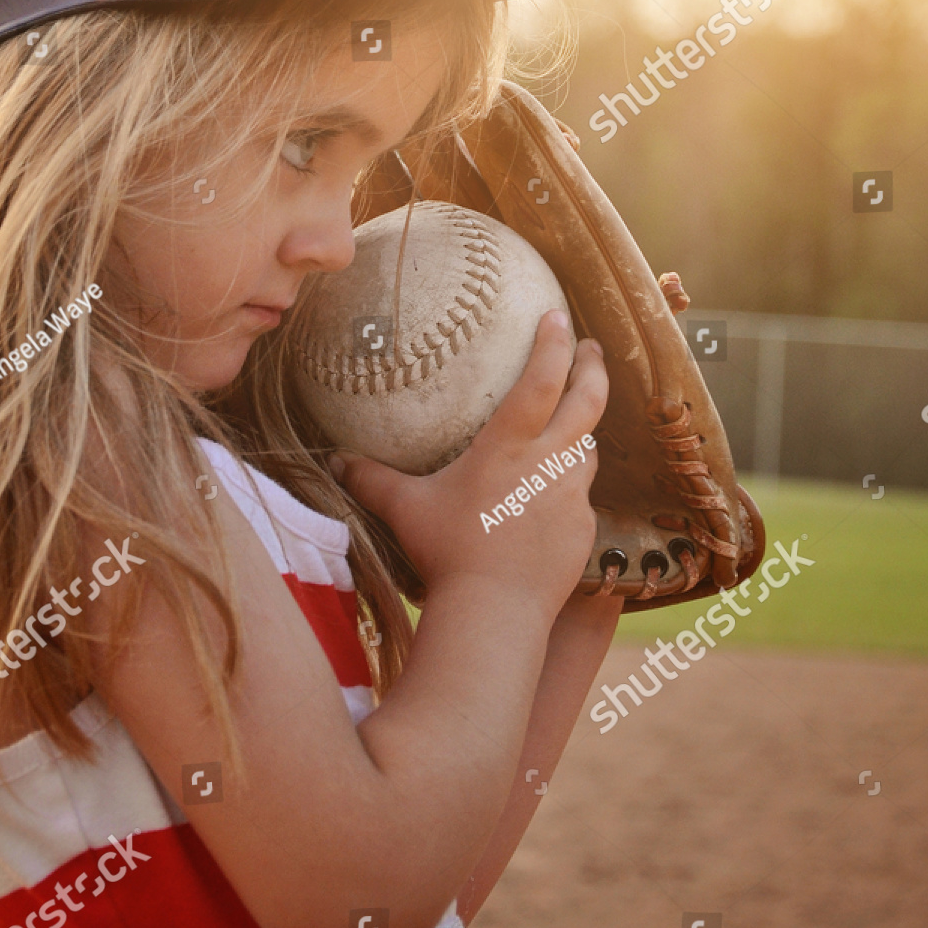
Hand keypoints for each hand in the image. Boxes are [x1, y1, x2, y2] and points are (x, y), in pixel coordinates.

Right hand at [330, 311, 609, 624]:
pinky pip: (581, 498)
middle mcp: (549, 462)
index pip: (542, 379)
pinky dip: (570, 487)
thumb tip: (336, 461)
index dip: (554, 343)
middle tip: (591, 349)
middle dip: (592, 368)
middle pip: (588, 401)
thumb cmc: (447, 554)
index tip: (559, 315)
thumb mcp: (405, 511)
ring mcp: (572, 497)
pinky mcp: (583, 531)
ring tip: (571, 424)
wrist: (496, 612)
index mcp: (509, 446)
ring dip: (582, 430)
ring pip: (588, 449)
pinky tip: (553, 498)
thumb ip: (372, 480)